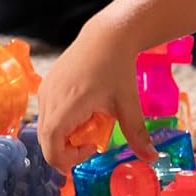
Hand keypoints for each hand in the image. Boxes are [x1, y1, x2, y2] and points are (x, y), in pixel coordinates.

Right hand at [37, 20, 156, 174]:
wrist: (107, 36)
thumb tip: (150, 158)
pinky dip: (61, 122)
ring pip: (44, 127)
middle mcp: (50, 98)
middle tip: (93, 143)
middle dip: (68, 150)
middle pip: (46, 140)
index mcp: (68, 105)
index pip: (51, 146)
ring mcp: (45, 91)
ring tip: (90, 123)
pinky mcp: (46, 85)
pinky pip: (47, 114)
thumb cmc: (117, 67)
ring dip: (65, 136)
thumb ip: (137, 134)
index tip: (92, 151)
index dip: (66, 159)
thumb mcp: (128, 104)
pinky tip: (83, 111)